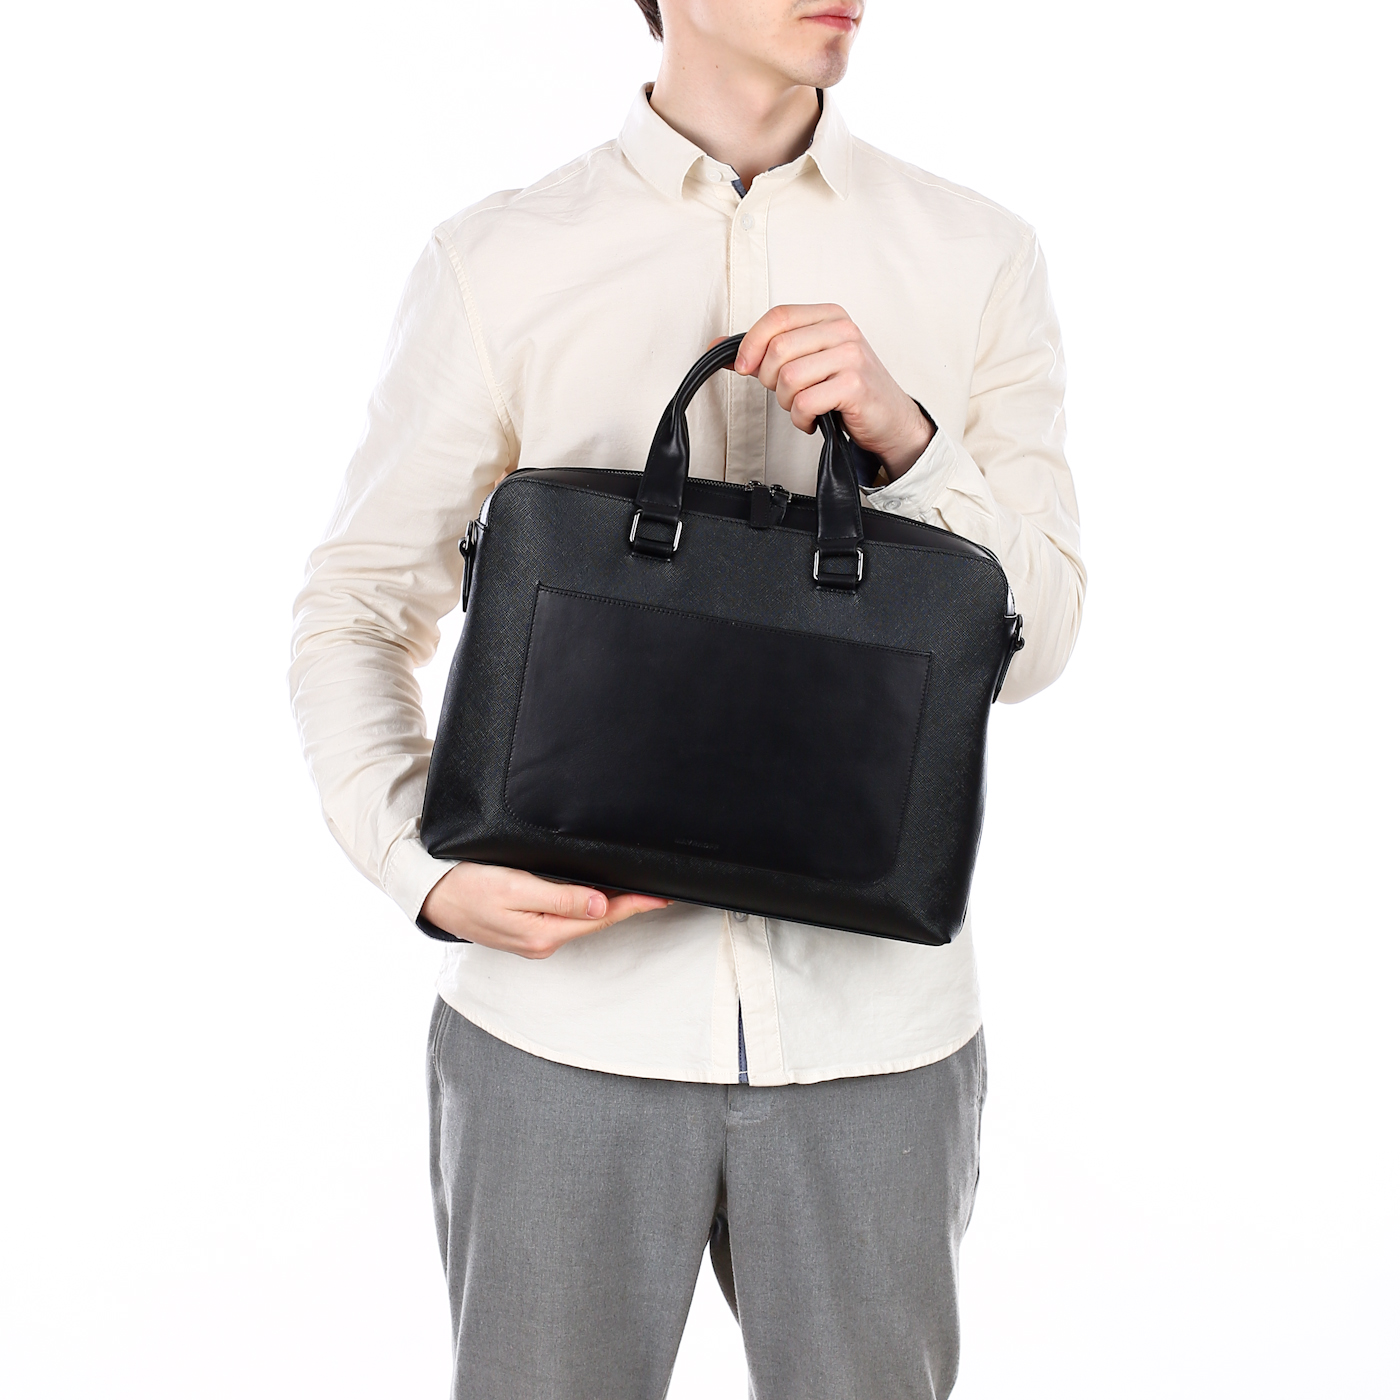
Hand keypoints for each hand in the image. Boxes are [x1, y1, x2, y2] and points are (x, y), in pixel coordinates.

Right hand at [421, 863, 669, 958]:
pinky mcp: (525, 932)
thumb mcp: (515, 887)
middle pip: (595, 921)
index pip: (601, 917)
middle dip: (627, 908)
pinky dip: (585, 910)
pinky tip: (597, 900)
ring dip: (609, 909)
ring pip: (581, 922)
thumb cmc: (468, 886)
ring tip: (636, 896)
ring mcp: (533, 940)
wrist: (431, 897)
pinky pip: (564, 921)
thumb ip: (560, 897)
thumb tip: (602, 904)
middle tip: (657, 895)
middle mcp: (542, 942)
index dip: (633, 905)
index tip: (660, 897)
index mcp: (543, 933)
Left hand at [727, 305, 932, 477]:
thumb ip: (765, 352)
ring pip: (789, 378)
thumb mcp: (807, 361)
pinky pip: (805, 403)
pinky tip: (814, 419)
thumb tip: (717, 347)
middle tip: (786, 393)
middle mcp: (842, 330)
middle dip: (770, 380)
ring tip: (803, 406)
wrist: (890, 418)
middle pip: (778, 349)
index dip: (751, 343)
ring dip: (787, 402)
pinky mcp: (854, 385)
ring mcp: (851, 356)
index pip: (778, 316)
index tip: (743, 367)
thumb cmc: (846, 389)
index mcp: (829, 316)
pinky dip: (801, 419)